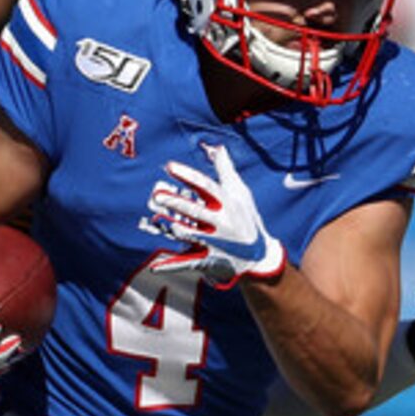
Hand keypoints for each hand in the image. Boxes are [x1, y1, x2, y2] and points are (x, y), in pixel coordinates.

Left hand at [141, 142, 284, 287]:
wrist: (258, 257)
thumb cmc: (246, 219)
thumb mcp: (240, 194)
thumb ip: (226, 171)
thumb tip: (218, 148)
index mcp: (228, 203)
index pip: (207, 186)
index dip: (188, 175)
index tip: (170, 166)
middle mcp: (222, 223)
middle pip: (197, 210)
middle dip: (178, 202)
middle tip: (158, 195)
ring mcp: (215, 243)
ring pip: (193, 235)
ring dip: (180, 230)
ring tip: (167, 223)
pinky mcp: (209, 261)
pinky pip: (188, 263)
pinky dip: (172, 266)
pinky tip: (155, 267)